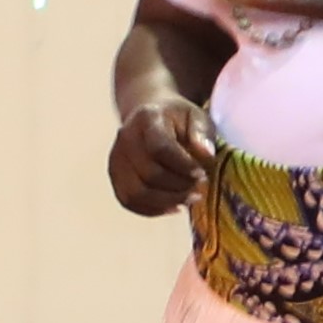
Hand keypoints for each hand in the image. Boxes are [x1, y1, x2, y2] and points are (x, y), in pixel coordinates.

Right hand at [104, 90, 212, 218]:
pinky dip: (153, 209)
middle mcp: (125, 138)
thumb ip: (202, 133)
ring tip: (191, 199)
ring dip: (167, 201)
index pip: (159, 148)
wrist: (151, 113)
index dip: (183, 166)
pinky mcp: (115, 175)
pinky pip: (128, 200)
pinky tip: (175, 206)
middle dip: (179, 186)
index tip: (202, 173)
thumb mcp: (197, 116)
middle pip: (148, 174)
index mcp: (147, 119)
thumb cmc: (179, 118)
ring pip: (135, 192)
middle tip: (201, 186)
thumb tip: (207, 155)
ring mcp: (116, 158)